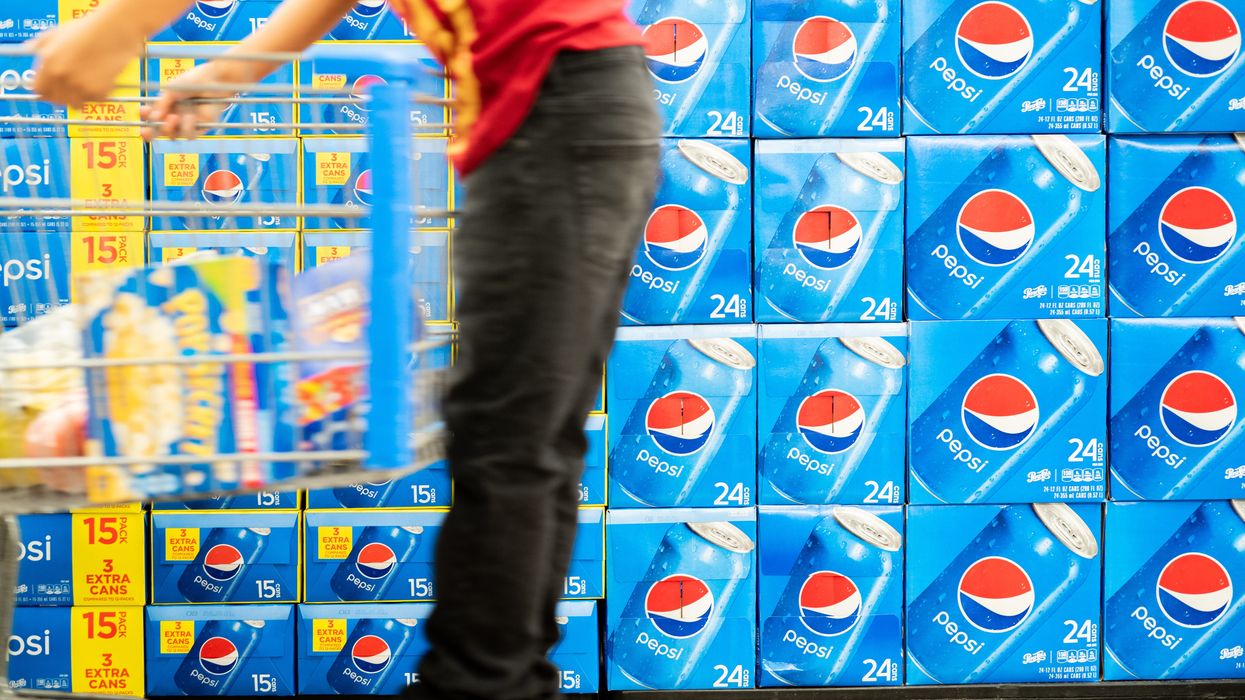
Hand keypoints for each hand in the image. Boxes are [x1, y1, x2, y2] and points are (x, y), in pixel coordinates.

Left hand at [27, 15, 143, 107]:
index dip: (45, 92)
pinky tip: (101, 82)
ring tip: (86, 87)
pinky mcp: (98, 92)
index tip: (50, 92)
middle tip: (71, 91)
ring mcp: (80, 86)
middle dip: (62, 97)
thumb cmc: (86, 29)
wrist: (113, 33)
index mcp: (49, 64)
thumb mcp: (56, 33)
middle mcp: (61, 78)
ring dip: (80, 98)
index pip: (39, 90)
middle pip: (57, 100)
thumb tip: (31, 49)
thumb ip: (40, 43)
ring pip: (76, 103)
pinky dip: (98, 94)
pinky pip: (94, 100)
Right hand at [140, 60, 242, 139]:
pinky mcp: (202, 127)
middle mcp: (176, 114)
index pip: (152, 116)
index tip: (142, 111)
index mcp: (167, 104)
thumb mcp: (172, 90)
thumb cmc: (194, 81)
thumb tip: (153, 118)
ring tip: (173, 117)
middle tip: (146, 130)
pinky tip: (190, 117)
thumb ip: (162, 103)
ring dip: (169, 129)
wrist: (215, 80)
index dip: (145, 117)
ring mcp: (188, 122)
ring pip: (173, 136)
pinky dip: (187, 127)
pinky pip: (189, 135)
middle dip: (151, 132)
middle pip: (160, 131)